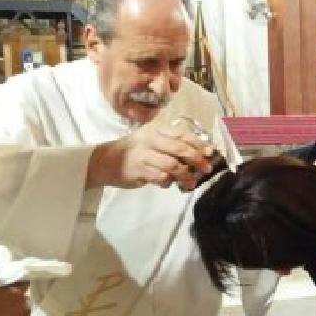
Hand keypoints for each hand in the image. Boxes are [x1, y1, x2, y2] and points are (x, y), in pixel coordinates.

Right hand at [86, 119, 213, 189]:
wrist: (105, 160)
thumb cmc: (134, 152)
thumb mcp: (152, 142)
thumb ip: (171, 146)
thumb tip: (197, 155)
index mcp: (156, 130)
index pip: (182, 135)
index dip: (198, 143)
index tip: (210, 152)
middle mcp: (150, 140)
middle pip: (179, 148)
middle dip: (196, 159)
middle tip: (206, 168)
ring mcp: (143, 155)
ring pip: (171, 164)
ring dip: (185, 175)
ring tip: (192, 183)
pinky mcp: (137, 170)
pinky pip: (159, 177)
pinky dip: (168, 182)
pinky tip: (169, 184)